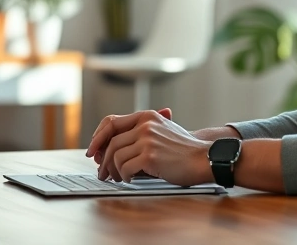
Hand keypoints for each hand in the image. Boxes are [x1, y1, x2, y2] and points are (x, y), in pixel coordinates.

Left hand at [89, 110, 213, 186]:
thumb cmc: (182, 149)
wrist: (202, 158)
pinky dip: (124, 176)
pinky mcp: (150, 156)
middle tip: (102, 173)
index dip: (98, 137)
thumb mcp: (161, 131)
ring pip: (116, 156)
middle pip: (111, 142)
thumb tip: (106, 149)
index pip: (111, 122)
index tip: (93, 151)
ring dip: (114, 170)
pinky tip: (130, 179)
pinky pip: (125, 168)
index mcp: (146, 116)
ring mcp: (148, 140)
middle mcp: (145, 124)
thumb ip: (137, 134)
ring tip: (118, 178)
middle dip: (103, 160)